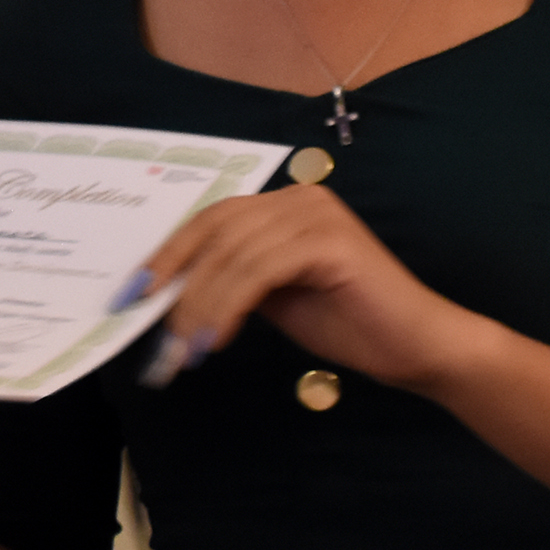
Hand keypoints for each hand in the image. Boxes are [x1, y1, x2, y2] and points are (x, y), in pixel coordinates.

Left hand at [133, 179, 487, 394]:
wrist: (417, 346)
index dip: (168, 253)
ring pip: (233, 255)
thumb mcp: (276, 297)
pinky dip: (229, 307)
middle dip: (175, 281)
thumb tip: (174, 293)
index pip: (211, 219)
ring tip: (184, 350)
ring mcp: (317, 216)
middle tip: (150, 326)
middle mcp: (300, 199)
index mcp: (285, 205)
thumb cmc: (351, 323)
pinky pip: (260, 272)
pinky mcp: (330, 242)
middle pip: (215, 231)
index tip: (132, 292)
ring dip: (200, 306)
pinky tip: (215, 341)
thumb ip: (234, 282)